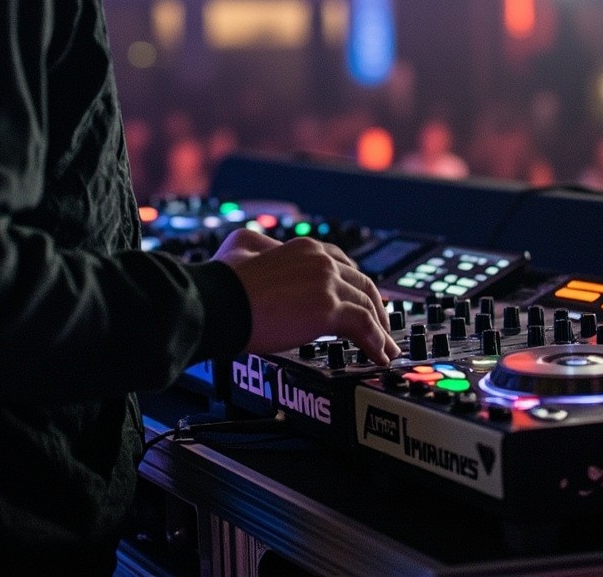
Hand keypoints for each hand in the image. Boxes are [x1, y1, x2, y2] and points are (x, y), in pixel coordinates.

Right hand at [212, 227, 399, 365]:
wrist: (216, 302)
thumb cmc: (222, 281)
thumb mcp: (242, 246)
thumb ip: (264, 246)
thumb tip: (267, 252)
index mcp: (304, 247)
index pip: (340, 263)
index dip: (353, 283)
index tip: (357, 298)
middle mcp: (320, 260)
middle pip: (361, 283)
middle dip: (374, 307)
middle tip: (379, 326)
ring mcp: (326, 283)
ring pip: (367, 305)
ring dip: (380, 330)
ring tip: (385, 348)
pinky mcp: (327, 309)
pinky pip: (364, 327)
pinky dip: (376, 342)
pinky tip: (378, 356)